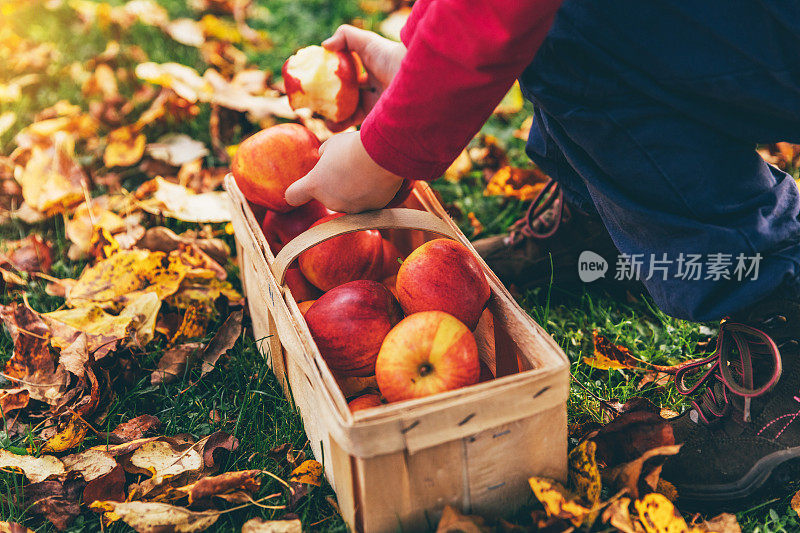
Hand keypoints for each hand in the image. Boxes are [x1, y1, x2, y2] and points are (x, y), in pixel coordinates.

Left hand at [284, 131, 404, 212]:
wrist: (385, 155)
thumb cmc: (354, 146)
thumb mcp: (332, 145)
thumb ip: (324, 155)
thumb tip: (324, 158)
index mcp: (315, 184)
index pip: (293, 196)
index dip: (296, 192)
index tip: (300, 188)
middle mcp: (331, 202)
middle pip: (328, 196)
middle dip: (335, 185)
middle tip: (348, 166)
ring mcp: (352, 208)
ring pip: (349, 200)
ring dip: (354, 189)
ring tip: (366, 170)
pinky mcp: (372, 209)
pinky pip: (368, 201)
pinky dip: (371, 192)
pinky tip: (378, 177)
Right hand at [322, 25, 405, 131]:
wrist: (413, 82)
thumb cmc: (391, 58)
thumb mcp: (367, 41)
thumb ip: (345, 36)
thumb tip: (324, 46)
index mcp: (374, 73)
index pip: (352, 78)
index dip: (336, 80)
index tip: (320, 82)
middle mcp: (377, 91)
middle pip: (351, 98)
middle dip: (333, 102)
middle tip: (318, 103)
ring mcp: (377, 108)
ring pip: (352, 115)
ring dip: (335, 118)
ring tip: (323, 117)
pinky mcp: (376, 123)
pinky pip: (357, 129)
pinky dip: (342, 128)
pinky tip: (331, 125)